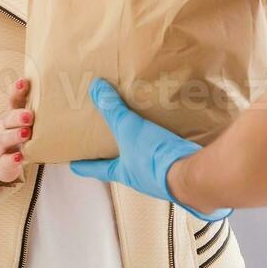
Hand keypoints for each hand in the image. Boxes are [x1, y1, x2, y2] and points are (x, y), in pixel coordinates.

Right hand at [0, 77, 32, 184]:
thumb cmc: (16, 135)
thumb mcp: (22, 121)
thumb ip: (37, 109)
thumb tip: (61, 91)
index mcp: (12, 115)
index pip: (13, 100)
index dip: (17, 91)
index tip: (23, 82)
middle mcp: (4, 128)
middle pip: (9, 119)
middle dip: (18, 116)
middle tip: (29, 115)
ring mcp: (1, 145)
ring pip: (5, 139)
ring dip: (15, 135)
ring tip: (26, 133)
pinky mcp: (2, 164)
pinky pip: (5, 162)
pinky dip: (11, 160)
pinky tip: (19, 158)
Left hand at [70, 79, 230, 222]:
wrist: (193, 174)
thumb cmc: (154, 159)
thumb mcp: (128, 130)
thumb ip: (113, 110)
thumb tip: (96, 89)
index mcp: (125, 173)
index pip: (99, 169)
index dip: (86, 166)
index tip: (73, 165)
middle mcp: (144, 179)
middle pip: (127, 166)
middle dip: (121, 156)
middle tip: (115, 143)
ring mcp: (165, 176)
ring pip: (151, 162)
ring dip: (149, 150)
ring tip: (148, 132)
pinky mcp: (184, 168)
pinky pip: (174, 155)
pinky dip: (172, 145)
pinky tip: (176, 132)